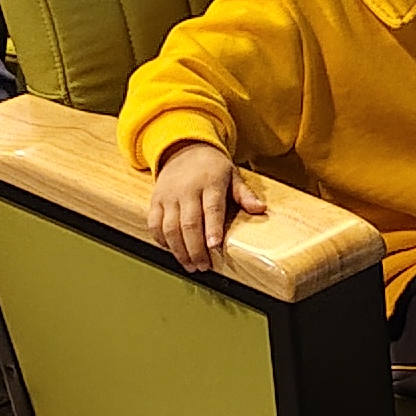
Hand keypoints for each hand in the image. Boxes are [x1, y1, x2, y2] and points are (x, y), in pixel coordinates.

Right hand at [148, 140, 262, 270]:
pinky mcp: (155, 200)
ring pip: (170, 227)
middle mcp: (187, 190)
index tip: (214, 247)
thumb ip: (245, 195)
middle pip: (189, 223)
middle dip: (195, 248)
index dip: (212, 229)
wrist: (183, 149)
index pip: (212, 208)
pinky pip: (154, 223)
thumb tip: (261, 209)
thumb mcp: (233, 175)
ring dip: (179, 250)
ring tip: (189, 265)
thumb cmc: (212, 167)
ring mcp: (169, 196)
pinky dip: (160, 240)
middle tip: (203, 266)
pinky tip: (171, 251)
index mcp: (210, 182)